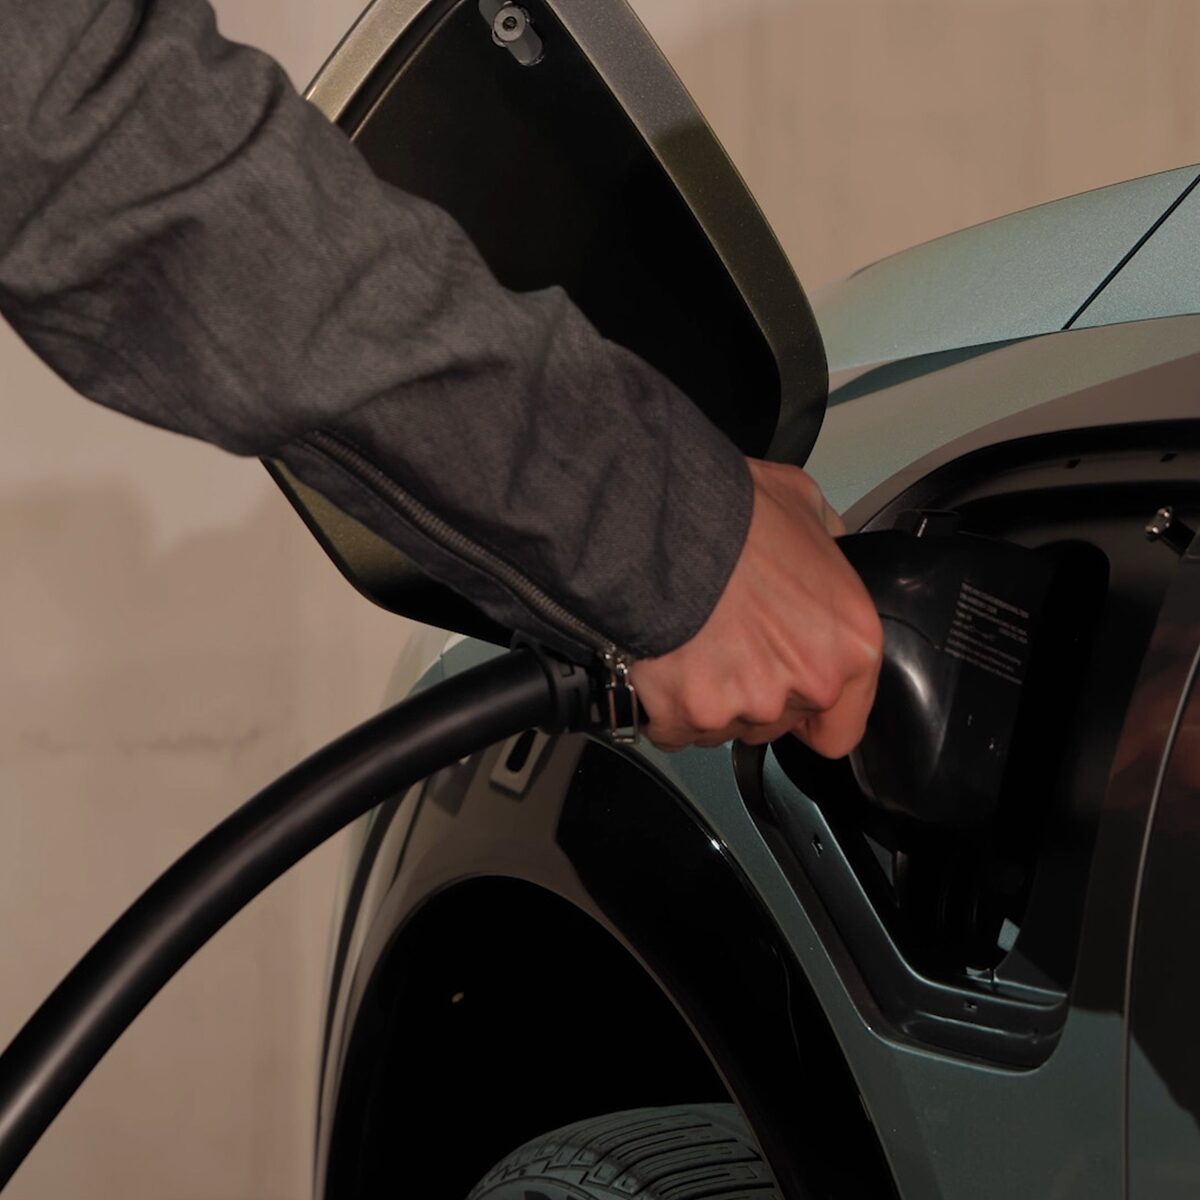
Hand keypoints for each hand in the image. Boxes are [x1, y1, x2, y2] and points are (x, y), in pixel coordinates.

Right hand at [629, 458, 882, 753]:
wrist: (659, 521)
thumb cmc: (729, 512)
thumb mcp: (804, 504)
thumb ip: (825, 542)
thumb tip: (822, 543)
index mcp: (849, 644)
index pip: (841, 727)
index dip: (808, 710)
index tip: (783, 688)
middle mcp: (806, 684)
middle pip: (775, 723)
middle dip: (750, 693)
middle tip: (723, 643)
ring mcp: (746, 705)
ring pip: (721, 727)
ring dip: (705, 697)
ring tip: (687, 645)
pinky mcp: (687, 713)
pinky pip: (672, 729)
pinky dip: (660, 706)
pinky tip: (658, 664)